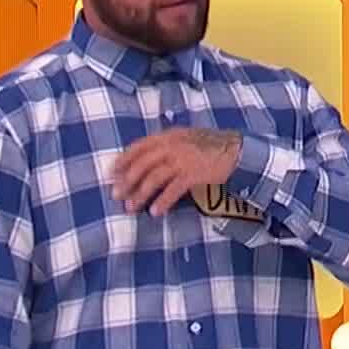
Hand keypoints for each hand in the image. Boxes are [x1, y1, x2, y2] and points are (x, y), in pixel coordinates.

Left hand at [111, 127, 243, 215]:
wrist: (237, 151)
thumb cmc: (211, 147)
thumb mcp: (186, 139)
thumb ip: (168, 146)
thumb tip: (148, 161)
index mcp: (168, 136)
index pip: (138, 146)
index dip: (122, 160)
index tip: (111, 173)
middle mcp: (172, 146)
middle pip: (141, 164)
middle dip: (126, 181)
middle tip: (116, 195)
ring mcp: (182, 159)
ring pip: (153, 178)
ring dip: (140, 195)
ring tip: (131, 208)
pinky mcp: (193, 174)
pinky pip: (172, 190)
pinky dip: (162, 202)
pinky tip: (155, 212)